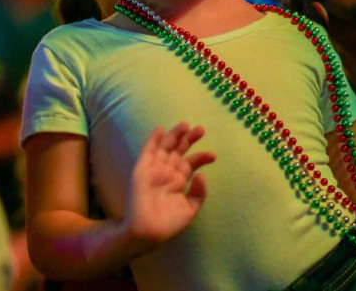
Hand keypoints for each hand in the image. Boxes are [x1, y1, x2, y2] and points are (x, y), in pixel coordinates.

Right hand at [125, 122, 215, 246]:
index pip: (190, 163)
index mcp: (178, 181)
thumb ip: (198, 192)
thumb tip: (201, 174)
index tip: (213, 155)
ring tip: (185, 124)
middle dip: (189, 139)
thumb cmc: (169, 224)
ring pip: (165, 147)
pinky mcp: (142, 170)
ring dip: (174, 135)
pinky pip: (147, 153)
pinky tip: (160, 130)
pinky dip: (152, 141)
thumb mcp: (190, 208)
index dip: (201, 156)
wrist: (148, 232)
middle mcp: (167, 173)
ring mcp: (154, 170)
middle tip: (201, 129)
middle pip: (179, 151)